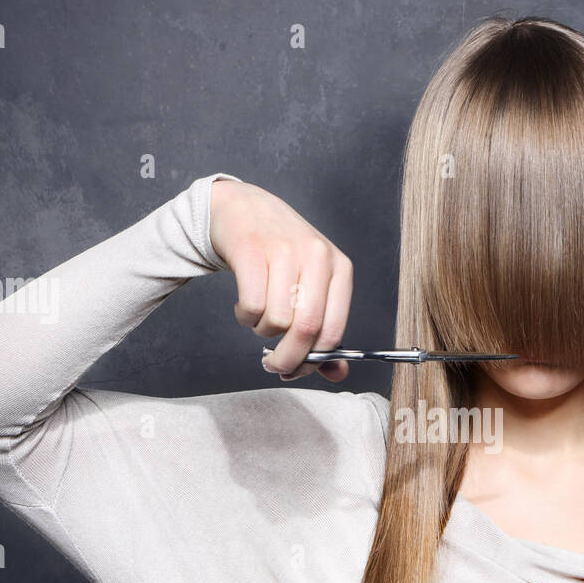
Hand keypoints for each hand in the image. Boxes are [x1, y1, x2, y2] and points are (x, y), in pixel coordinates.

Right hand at [209, 178, 352, 381]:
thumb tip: (337, 374)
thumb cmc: (281, 254)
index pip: (333, 331)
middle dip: (287, 359)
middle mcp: (317, 256)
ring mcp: (285, 250)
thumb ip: (325, 329)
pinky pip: (252, 306)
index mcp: (339, 268)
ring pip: (277, 320)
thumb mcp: (312, 286)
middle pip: (306, 329)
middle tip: (273, 365)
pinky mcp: (252, 250)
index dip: (314, 361)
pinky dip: (246, 317)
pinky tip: (246, 305)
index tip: (297, 370)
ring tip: (260, 317)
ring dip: (263, 331)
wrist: (244, 208)